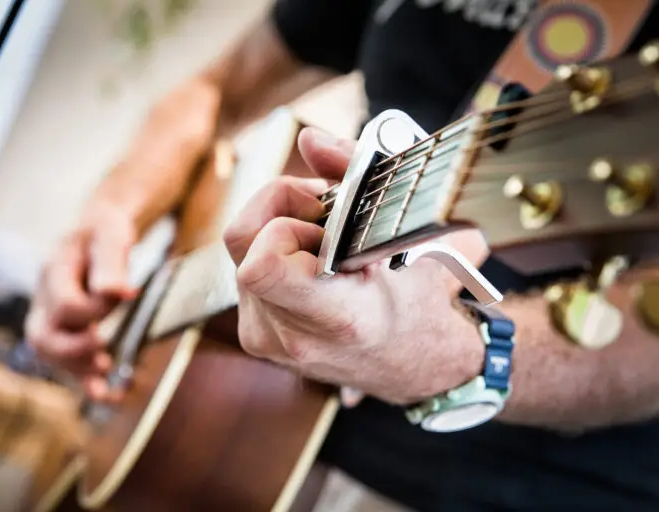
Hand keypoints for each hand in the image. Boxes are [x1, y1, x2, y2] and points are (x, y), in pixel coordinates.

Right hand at [25, 205, 138, 400]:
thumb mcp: (110, 235)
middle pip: (42, 338)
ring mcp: (49, 316)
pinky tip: (103, 393)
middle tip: (103, 352)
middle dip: (74, 351)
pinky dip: (82, 379)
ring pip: (48, 354)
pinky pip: (64, 361)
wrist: (97, 232)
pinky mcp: (63, 330)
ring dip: (76, 368)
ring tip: (105, 368)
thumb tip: (117, 293)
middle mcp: (44, 297)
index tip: (125, 297)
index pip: (66, 305)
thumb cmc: (105, 232)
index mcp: (53, 271)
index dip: (95, 310)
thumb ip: (111, 263)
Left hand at [223, 127, 487, 404]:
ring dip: (277, 227)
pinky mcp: (255, 335)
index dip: (284, 220)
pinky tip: (312, 258)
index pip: (263, 264)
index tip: (324, 215)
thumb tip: (310, 141)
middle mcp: (291, 336)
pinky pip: (244, 272)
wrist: (415, 368)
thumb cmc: (420, 303)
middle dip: (281, 207)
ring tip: (325, 236)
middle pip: (242, 241)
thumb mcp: (412, 235)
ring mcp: (267, 340)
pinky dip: (274, 252)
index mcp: (337, 319)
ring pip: (239, 253)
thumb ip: (358, 176)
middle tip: (324, 210)